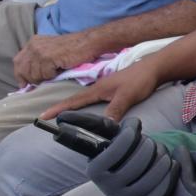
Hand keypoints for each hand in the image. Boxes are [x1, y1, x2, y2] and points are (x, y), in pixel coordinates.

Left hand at [13, 32, 90, 85]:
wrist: (88, 43)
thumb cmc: (73, 48)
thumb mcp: (51, 49)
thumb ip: (39, 57)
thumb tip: (29, 76)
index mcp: (33, 42)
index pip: (18, 61)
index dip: (20, 75)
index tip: (24, 85)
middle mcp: (33, 46)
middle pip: (23, 70)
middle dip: (31, 80)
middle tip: (40, 84)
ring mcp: (40, 51)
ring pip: (34, 75)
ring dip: (44, 79)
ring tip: (54, 74)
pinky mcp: (48, 58)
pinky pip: (44, 75)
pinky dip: (52, 77)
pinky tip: (59, 71)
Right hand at [41, 60, 159, 122]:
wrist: (154, 68)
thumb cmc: (139, 80)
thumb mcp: (126, 96)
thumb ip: (115, 110)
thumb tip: (104, 126)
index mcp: (97, 90)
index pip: (73, 101)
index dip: (58, 109)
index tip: (42, 116)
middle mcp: (97, 88)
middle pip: (74, 100)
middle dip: (60, 108)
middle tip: (46, 118)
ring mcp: (105, 89)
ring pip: (83, 99)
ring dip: (71, 107)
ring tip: (61, 116)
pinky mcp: (112, 90)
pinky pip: (93, 100)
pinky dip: (85, 105)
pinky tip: (87, 110)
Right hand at [80, 114, 177, 195]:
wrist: (130, 183)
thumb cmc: (119, 155)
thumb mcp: (107, 141)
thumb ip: (95, 125)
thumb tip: (63, 118)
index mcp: (95, 171)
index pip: (115, 150)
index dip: (128, 135)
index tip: (135, 126)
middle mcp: (108, 188)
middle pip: (138, 162)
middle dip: (149, 146)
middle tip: (151, 141)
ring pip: (153, 175)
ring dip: (162, 158)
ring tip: (162, 152)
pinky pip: (162, 189)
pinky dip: (170, 173)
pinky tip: (170, 164)